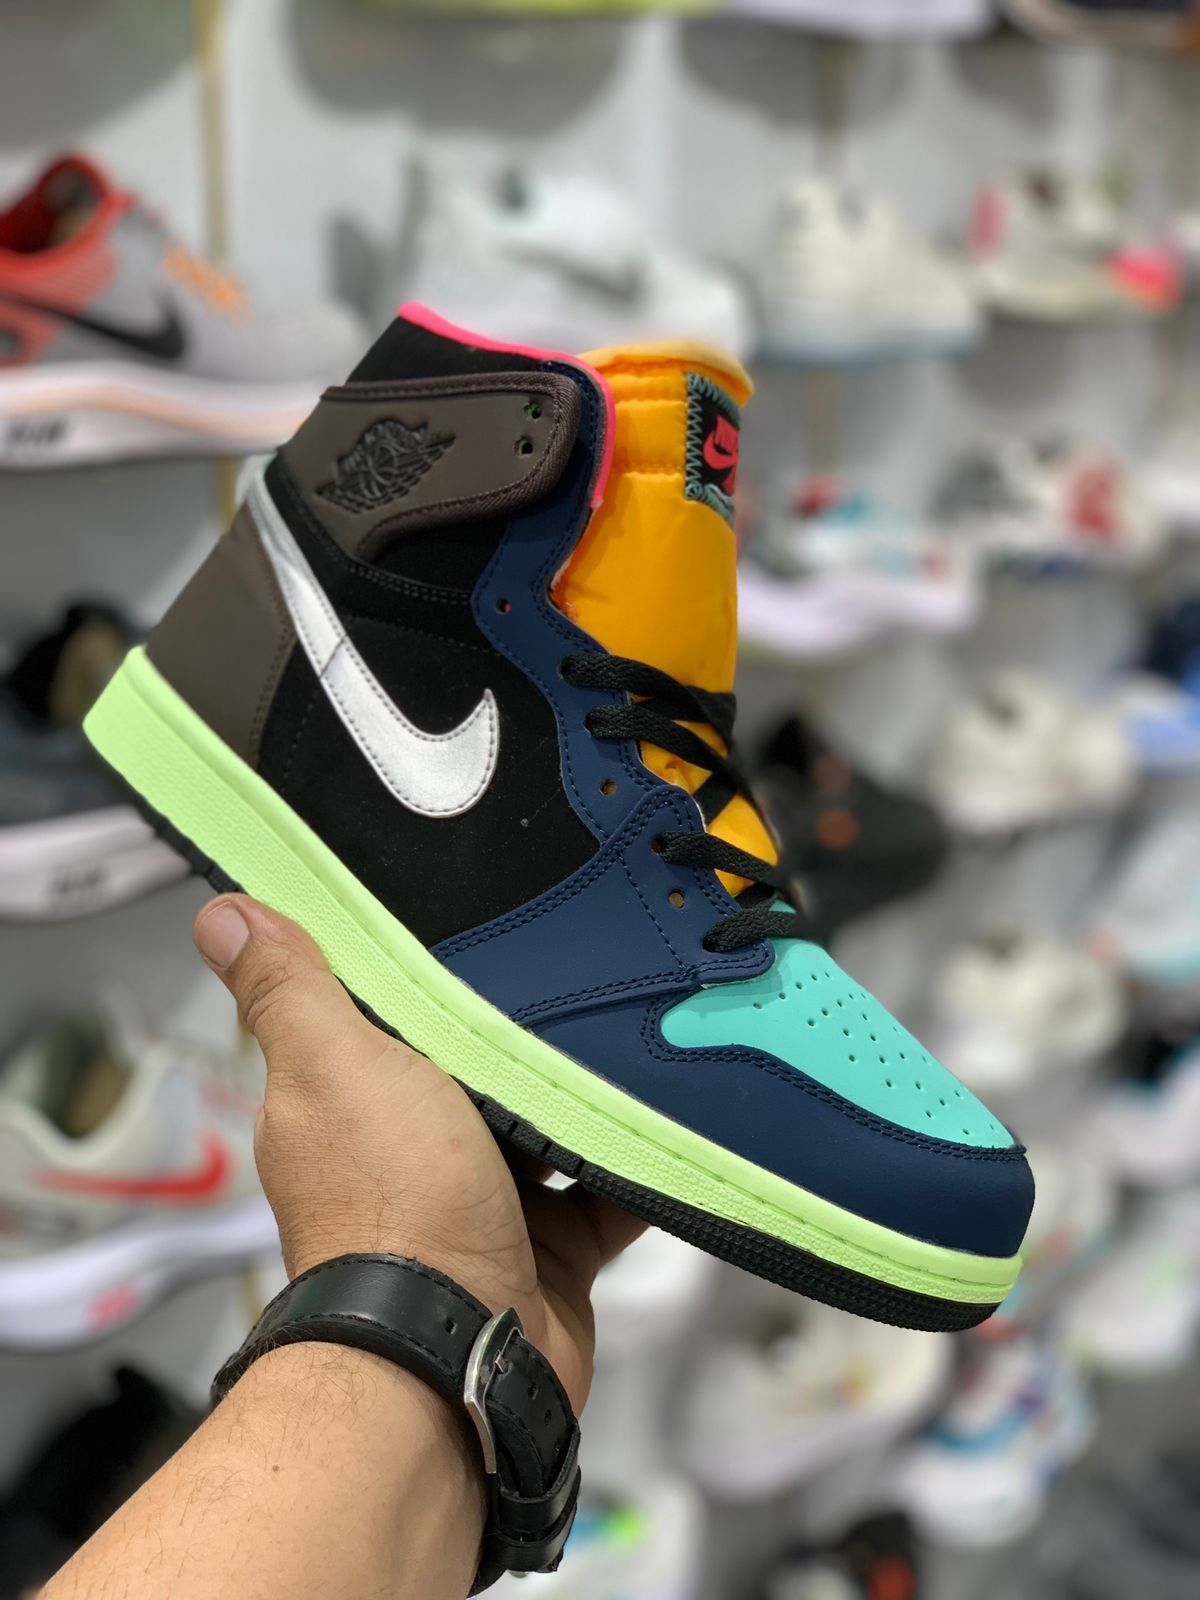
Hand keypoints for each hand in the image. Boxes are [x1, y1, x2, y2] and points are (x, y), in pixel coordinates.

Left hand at [194, 894, 643, 1414]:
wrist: (459, 1355)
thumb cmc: (391, 1208)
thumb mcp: (334, 1066)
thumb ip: (292, 990)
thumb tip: (223, 912)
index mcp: (351, 1099)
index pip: (383, 1012)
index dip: (420, 969)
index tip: (471, 910)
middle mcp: (414, 1150)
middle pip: (477, 1067)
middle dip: (521, 1029)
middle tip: (579, 961)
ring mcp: (486, 1201)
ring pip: (549, 1124)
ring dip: (585, 1091)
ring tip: (637, 1021)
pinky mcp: (551, 1246)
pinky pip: (608, 1188)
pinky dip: (637, 1161)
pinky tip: (674, 1110)